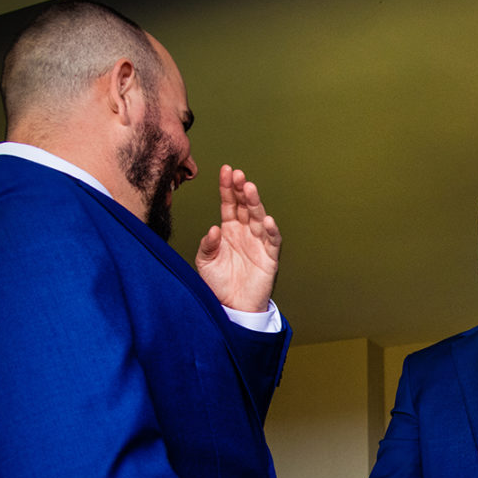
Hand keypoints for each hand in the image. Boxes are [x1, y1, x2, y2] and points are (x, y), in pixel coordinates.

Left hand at [196, 165, 280, 312]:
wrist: (232, 306)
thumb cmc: (218, 283)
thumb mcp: (205, 262)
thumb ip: (207, 245)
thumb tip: (214, 229)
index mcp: (229, 229)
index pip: (229, 203)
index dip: (227, 188)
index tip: (226, 171)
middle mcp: (245, 232)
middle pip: (245, 206)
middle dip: (241, 189)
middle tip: (238, 175)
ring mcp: (258, 242)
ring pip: (259, 218)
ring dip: (255, 203)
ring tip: (249, 189)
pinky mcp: (269, 256)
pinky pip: (272, 241)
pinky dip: (271, 230)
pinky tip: (267, 220)